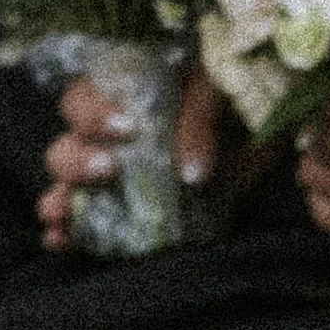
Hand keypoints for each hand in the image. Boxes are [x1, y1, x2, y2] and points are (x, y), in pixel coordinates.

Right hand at [38, 68, 223, 247]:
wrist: (267, 129)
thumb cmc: (238, 96)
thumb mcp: (221, 89)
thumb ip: (201, 120)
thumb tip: (191, 173)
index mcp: (123, 94)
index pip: (83, 100)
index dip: (93, 115)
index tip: (126, 130)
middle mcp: (111, 137)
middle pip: (68, 146)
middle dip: (76, 163)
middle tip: (108, 171)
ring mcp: (121, 177)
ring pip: (73, 188)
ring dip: (62, 202)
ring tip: (61, 216)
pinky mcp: (138, 210)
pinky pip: (97, 223)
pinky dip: (75, 234)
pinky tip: (61, 240)